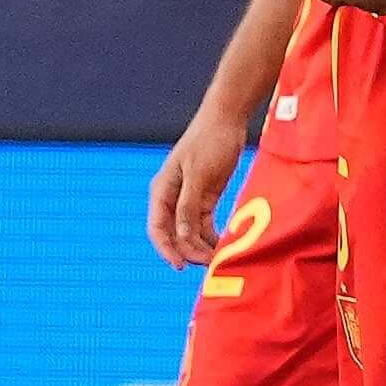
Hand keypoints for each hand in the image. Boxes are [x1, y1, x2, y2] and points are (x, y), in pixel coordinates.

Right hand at [146, 111, 247, 266]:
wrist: (227, 119)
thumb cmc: (209, 140)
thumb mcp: (199, 173)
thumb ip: (189, 204)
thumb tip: (182, 235)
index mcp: (162, 191)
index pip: (158, 229)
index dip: (167, 249)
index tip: (180, 266)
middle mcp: (172, 199)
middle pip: (175, 234)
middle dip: (189, 251)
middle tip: (210, 264)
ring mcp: (189, 199)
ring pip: (190, 232)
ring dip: (201, 246)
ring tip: (219, 258)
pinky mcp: (206, 197)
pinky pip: (204, 223)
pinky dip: (211, 235)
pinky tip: (223, 245)